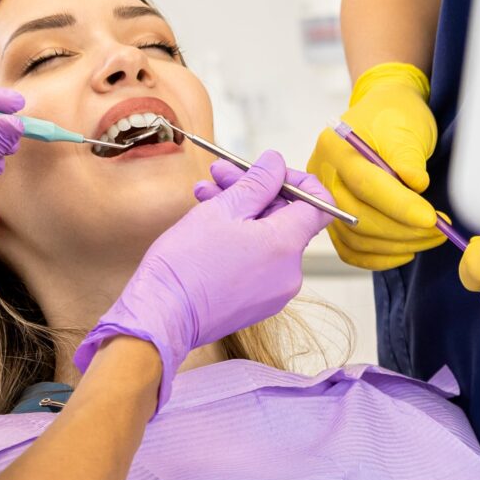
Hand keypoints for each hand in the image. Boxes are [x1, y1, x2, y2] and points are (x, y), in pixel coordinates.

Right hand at [78, 152, 327, 404]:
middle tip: (220, 174)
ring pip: (267, 238)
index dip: (297, 181)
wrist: (161, 316)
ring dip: (240, 212)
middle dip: (253, 191)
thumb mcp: (222, 210)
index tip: (269, 172)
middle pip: (285, 218)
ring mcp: (275, 291)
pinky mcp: (258, 303)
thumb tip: (276, 163)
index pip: (318, 204)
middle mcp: (290, 272)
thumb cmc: (186, 265)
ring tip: (204, 194)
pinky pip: (259, 261)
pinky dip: (240, 239)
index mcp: (286, 245)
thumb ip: (257, 182)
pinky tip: (208, 224)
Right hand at [307, 62, 441, 271]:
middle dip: (403, 230)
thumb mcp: (406, 126)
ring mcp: (326, 200)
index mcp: (336, 147)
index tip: (431, 219)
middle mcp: (322, 175)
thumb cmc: (394, 117)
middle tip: (438, 230)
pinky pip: (350, 249)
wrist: (384, 115)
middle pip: (357, 216)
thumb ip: (408, 156)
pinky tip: (405, 251)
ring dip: (397, 244)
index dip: (400, 206)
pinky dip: (378, 257)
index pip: (366, 184)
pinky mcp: (335, 218)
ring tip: (430, 236)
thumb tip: (415, 185)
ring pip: (356, 237)